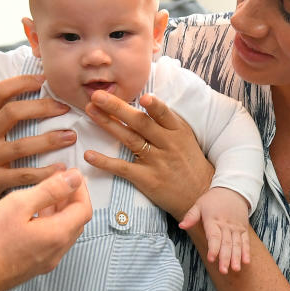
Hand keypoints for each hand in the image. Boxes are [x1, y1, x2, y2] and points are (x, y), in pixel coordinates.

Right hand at [0, 74, 75, 232]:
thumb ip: (3, 115)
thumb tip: (37, 87)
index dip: (22, 82)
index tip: (45, 80)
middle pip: (12, 112)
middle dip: (43, 107)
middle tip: (66, 108)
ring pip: (21, 145)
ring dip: (50, 140)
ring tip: (71, 136)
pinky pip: (24, 174)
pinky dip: (46, 171)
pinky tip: (61, 168)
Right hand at [0, 169, 91, 290]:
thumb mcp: (18, 204)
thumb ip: (50, 190)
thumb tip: (75, 178)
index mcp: (57, 235)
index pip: (84, 209)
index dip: (80, 189)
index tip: (70, 174)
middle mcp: (56, 252)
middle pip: (76, 222)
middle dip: (72, 199)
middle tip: (59, 180)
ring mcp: (44, 262)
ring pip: (63, 232)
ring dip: (60, 211)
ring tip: (44, 194)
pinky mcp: (31, 267)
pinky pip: (50, 242)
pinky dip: (49, 224)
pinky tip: (31, 215)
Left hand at [83, 91, 213, 220]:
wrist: (200, 195)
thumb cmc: (189, 161)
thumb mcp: (185, 137)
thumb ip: (166, 121)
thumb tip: (143, 99)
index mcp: (178, 130)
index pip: (164, 115)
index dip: (154, 106)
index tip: (142, 96)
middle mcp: (168, 144)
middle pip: (140, 123)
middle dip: (117, 107)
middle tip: (97, 95)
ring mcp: (157, 162)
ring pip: (129, 139)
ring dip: (107, 124)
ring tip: (90, 111)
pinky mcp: (147, 179)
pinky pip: (123, 168)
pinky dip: (105, 162)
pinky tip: (89, 155)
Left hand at [179, 187, 251, 273]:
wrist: (232, 190)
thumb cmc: (212, 199)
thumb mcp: (199, 204)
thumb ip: (190, 216)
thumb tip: (181, 226)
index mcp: (213, 220)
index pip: (214, 236)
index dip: (213, 248)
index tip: (211, 259)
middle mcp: (226, 225)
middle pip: (226, 243)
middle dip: (225, 258)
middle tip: (223, 270)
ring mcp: (235, 228)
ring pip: (236, 244)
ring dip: (236, 257)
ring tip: (235, 269)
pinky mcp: (243, 229)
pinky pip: (245, 241)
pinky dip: (246, 251)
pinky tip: (246, 262)